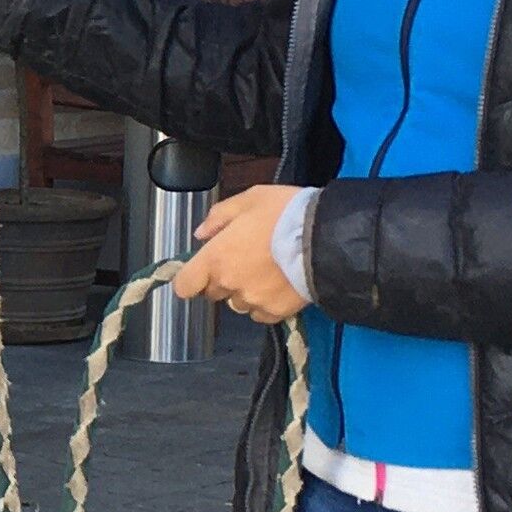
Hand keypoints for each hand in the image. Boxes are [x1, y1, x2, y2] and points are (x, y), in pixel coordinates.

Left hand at [169, 182, 309, 323]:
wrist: (326, 237)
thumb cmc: (287, 213)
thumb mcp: (250, 199)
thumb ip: (219, 216)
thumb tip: (202, 234)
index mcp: (216, 257)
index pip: (184, 285)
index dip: (189, 279)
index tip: (199, 271)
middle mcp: (230, 283)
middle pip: (213, 293)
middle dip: (222, 279)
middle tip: (244, 259)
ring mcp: (253, 300)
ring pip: (238, 303)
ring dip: (244, 291)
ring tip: (266, 271)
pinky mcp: (276, 312)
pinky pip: (261, 313)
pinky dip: (265, 303)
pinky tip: (278, 284)